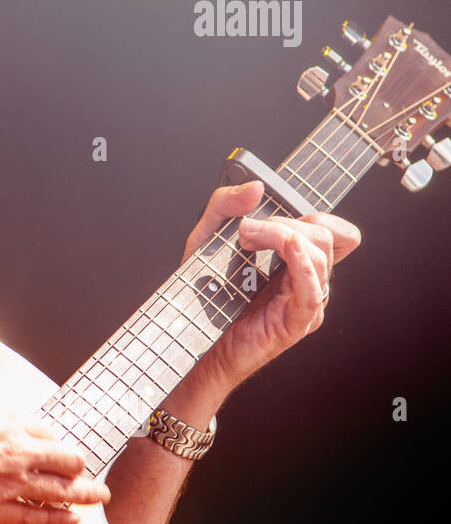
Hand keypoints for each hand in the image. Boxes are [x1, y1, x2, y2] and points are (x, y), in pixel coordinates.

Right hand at [0, 392, 110, 523]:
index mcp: (4, 419)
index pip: (46, 432)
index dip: (55, 443)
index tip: (59, 450)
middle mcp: (13, 449)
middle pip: (65, 459)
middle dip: (80, 467)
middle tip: (89, 474)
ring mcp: (5, 482)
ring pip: (60, 490)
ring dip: (85, 494)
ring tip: (98, 496)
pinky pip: (36, 517)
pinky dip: (59, 519)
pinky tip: (71, 520)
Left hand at [181, 180, 360, 393]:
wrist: (190, 337)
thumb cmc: (204, 292)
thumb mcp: (205, 237)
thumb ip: (224, 205)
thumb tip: (256, 187)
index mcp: (297, 259)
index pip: (333, 229)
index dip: (310, 212)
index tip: (268, 210)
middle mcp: (307, 278)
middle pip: (326, 234)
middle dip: (284, 222)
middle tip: (245, 231)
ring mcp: (305, 300)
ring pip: (320, 254)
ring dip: (281, 235)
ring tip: (245, 241)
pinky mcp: (296, 321)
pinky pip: (313, 290)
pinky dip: (304, 264)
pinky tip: (288, 248)